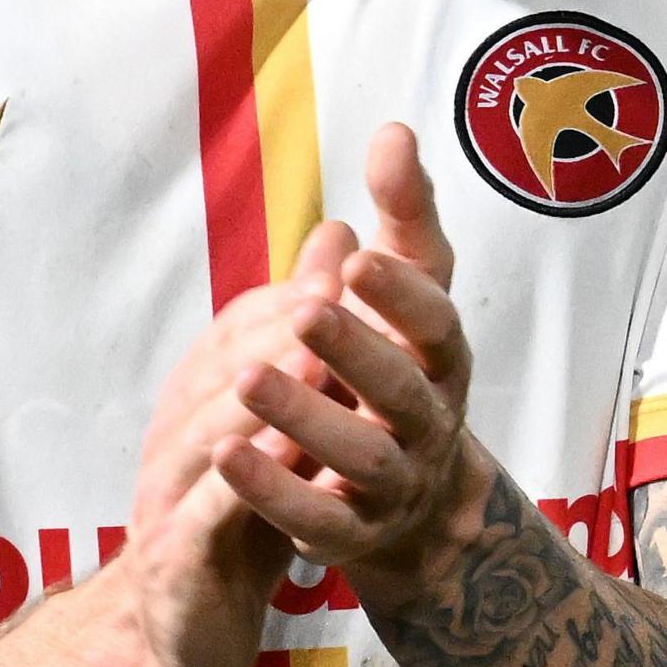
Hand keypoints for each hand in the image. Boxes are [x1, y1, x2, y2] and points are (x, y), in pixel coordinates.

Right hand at [101, 226, 352, 666]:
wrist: (178, 634)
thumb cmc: (239, 521)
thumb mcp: (281, 434)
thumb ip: (307, 344)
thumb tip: (339, 236)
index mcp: (201, 402)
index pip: (238, 331)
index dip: (291, 294)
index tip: (350, 258)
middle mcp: (179, 436)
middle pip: (222, 367)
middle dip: (279, 327)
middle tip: (336, 291)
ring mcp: (169, 494)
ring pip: (211, 429)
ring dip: (260, 390)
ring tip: (314, 357)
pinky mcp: (175, 555)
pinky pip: (209, 509)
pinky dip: (240, 478)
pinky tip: (277, 453)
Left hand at [211, 125, 486, 600]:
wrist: (414, 501)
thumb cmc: (400, 365)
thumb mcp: (407, 291)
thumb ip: (402, 214)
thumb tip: (393, 131)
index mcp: (443, 359)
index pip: (437, 324)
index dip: (403, 295)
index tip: (358, 260)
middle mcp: (429, 423)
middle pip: (401, 392)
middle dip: (356, 350)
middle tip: (304, 311)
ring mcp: (394, 485)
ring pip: (360, 458)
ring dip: (304, 418)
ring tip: (246, 378)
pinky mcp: (350, 535)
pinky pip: (315, 518)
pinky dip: (273, 491)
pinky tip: (224, 456)